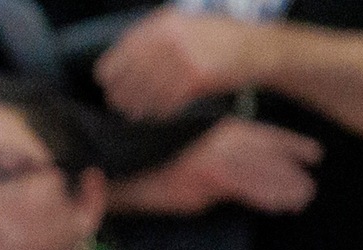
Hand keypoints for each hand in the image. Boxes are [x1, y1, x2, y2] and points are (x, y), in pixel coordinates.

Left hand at [94, 10, 260, 120]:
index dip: (110, 73)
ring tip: (133, 112)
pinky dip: (157, 111)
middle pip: (128, 76)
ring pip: (144, 93)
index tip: (107, 82)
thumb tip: (124, 56)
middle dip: (120, 93)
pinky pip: (165, 103)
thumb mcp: (185, 22)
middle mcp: (169, 41)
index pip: (121, 53)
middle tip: (118, 103)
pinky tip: (155, 113)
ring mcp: (181, 60)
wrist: (256, 47)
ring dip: (136, 106)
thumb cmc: (220, 37)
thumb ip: (155, 35)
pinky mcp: (194, 80)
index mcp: (162, 24)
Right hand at [112, 118, 320, 215]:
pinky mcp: (205, 178)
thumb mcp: (195, 157)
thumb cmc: (154, 167)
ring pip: (260, 171)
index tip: (314, 154)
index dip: (291, 144)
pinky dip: (264, 197)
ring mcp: (213, 157)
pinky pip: (244, 188)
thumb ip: (221, 162)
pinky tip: (279, 206)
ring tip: (302, 199)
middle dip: (291, 171)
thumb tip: (246, 176)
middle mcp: (220, 139)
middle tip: (309, 187)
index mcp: (219, 129)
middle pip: (267, 154)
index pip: (263, 134)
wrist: (121, 173)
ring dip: (284, 186)